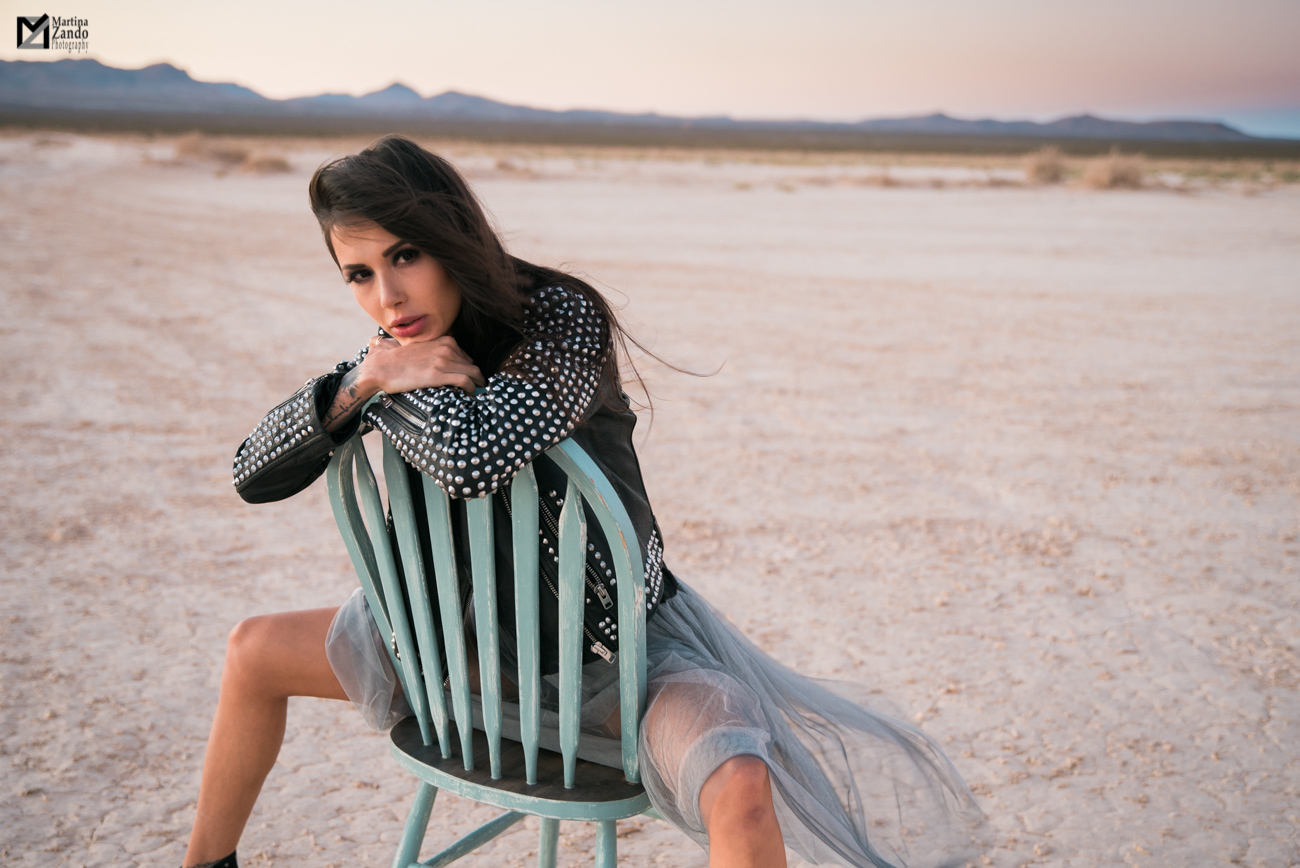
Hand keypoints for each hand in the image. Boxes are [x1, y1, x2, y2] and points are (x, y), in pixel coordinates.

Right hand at [360, 335, 485, 395]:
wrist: (382, 366)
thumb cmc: (399, 361)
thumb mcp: (421, 349)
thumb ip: (436, 351)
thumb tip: (446, 362)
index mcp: (444, 340)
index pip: (466, 356)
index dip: (469, 369)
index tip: (470, 378)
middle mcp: (446, 348)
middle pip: (472, 365)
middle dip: (476, 377)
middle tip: (477, 387)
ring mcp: (443, 360)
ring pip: (473, 372)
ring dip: (478, 383)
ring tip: (476, 392)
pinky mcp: (438, 374)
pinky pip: (465, 381)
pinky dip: (472, 388)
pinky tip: (469, 394)